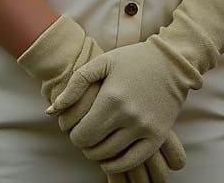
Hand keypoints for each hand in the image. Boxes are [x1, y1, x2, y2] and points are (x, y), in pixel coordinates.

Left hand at [16, 14, 185, 180]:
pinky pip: (132, 161)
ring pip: (110, 157)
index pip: (81, 135)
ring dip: (98, 153)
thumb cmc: (133, 59)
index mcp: (111, 98)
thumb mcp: (102, 62)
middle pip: (93, 148)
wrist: (172, 62)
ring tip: (98, 140)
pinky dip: (117, 164)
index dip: (73, 134)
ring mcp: (145, 128)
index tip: (75, 126)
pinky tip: (110, 156)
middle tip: (86, 132)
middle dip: (84, 143)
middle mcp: (128, 116)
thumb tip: (51, 111)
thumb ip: (75, 84)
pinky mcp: (158, 136)